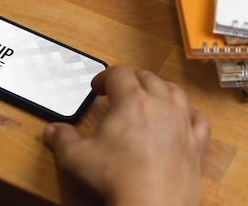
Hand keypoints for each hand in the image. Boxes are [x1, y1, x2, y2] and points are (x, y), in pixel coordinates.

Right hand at [43, 65, 209, 205]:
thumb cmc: (118, 181)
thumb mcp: (76, 157)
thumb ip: (62, 139)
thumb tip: (53, 131)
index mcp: (132, 102)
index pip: (119, 73)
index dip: (104, 76)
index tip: (97, 88)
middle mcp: (161, 107)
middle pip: (148, 77)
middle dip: (131, 79)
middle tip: (119, 89)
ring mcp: (181, 125)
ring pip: (175, 92)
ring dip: (160, 89)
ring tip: (148, 96)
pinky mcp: (195, 146)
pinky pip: (199, 120)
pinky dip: (189, 114)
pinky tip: (181, 118)